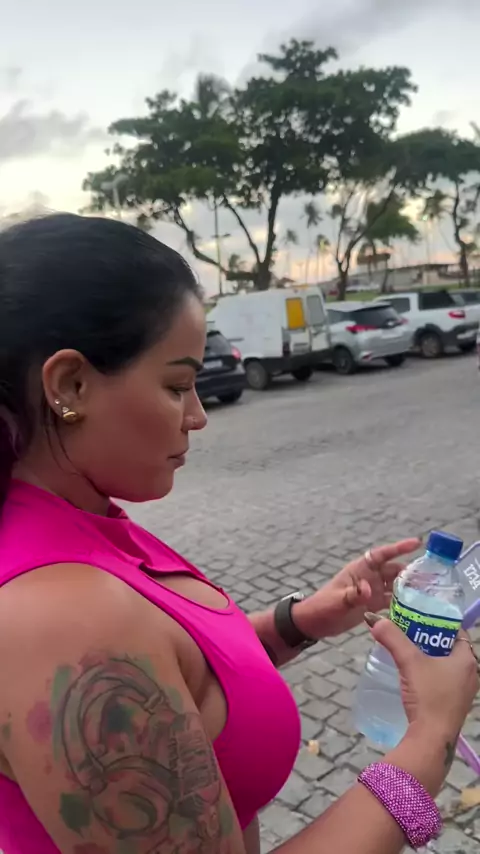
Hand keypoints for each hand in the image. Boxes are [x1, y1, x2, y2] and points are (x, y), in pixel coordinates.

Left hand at [295, 539, 420, 638]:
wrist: (313, 623)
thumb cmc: (322, 607)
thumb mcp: (337, 601)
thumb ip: (352, 595)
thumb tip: (368, 589)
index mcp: (359, 569)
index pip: (382, 555)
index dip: (399, 548)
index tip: (417, 543)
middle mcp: (368, 577)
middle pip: (393, 571)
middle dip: (411, 572)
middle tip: (433, 576)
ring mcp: (371, 591)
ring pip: (395, 586)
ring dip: (409, 589)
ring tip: (430, 593)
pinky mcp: (372, 605)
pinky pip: (391, 602)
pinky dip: (402, 605)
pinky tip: (416, 611)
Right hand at [369, 614, 478, 741]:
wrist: (431, 739)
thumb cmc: (428, 696)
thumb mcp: (409, 662)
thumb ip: (392, 638)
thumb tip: (374, 619)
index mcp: (467, 659)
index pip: (455, 631)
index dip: (436, 622)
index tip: (418, 618)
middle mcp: (470, 673)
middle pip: (448, 647)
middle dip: (427, 640)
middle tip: (406, 633)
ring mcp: (463, 691)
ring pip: (444, 665)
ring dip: (427, 658)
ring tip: (405, 651)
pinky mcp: (453, 705)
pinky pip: (442, 680)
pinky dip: (428, 674)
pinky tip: (411, 675)